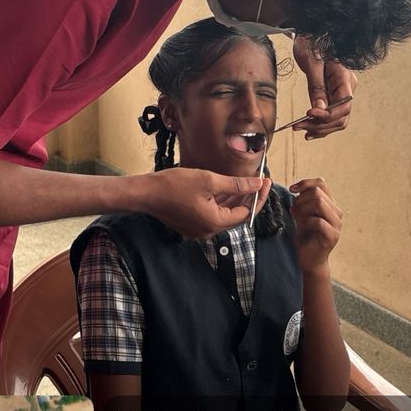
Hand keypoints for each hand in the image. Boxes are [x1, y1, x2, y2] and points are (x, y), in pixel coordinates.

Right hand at [140, 168, 268, 238]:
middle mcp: (209, 231)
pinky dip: (221, 202)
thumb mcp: (209, 181)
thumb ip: (236, 185)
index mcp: (216, 222)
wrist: (145, 193)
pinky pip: (212, 214)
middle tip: (257, 179)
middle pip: (236, 214)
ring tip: (245, 181)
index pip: (246, 213)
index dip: (258, 196)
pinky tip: (226, 188)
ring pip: (224, 214)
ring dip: (235, 199)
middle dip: (248, 197)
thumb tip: (257, 184)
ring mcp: (199, 229)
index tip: (265, 181)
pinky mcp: (191, 224)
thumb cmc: (175, 185)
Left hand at [288, 178, 341, 274]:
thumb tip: (297, 187)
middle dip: (300, 199)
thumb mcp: (303, 214)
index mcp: (331, 205)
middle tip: (292, 209)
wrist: (310, 260)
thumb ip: (304, 201)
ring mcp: (336, 224)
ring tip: (295, 217)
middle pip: (317, 192)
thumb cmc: (306, 237)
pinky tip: (300, 226)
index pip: (321, 183)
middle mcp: (337, 212)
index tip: (292, 189)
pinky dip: (305, 221)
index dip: (305, 183)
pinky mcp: (332, 236)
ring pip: (319, 203)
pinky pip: (318, 221)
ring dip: (302, 208)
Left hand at [292, 37, 355, 138]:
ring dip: (319, 128)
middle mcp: (347, 88)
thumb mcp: (312, 63)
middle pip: (341, 117)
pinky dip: (320, 125)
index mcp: (345, 78)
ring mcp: (341, 93)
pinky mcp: (332, 96)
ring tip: (301, 129)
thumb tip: (318, 109)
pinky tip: (309, 131)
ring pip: (337, 120)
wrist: (311, 35)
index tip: (309, 114)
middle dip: (320, 125)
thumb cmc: (313, 43)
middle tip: (300, 126)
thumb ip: (317, 87)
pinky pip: (331, 116)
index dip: (328, 115)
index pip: (344, 106)